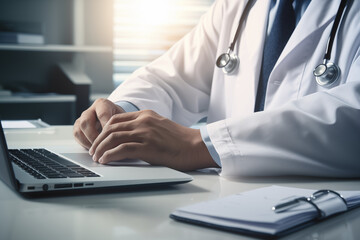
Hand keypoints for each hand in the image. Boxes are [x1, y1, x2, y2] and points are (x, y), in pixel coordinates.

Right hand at [73, 98, 124, 148]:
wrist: (112, 118)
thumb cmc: (118, 119)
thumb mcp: (123, 118)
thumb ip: (122, 124)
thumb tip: (122, 136)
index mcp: (102, 104)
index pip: (102, 114)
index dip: (106, 126)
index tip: (111, 136)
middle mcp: (90, 110)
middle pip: (86, 122)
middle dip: (94, 136)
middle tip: (102, 145)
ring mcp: (82, 119)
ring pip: (79, 130)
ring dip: (88, 142)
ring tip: (98, 150)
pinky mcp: (78, 127)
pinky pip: (77, 136)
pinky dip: (84, 144)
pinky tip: (94, 149)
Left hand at [89, 110, 216, 170]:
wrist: (197, 146)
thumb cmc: (180, 140)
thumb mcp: (160, 127)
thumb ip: (144, 128)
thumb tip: (128, 138)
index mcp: (145, 115)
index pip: (115, 119)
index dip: (103, 131)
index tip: (99, 141)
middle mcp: (143, 121)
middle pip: (110, 128)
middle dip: (98, 140)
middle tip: (94, 151)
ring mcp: (145, 133)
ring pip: (113, 137)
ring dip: (101, 148)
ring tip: (97, 158)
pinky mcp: (148, 147)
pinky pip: (122, 149)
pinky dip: (110, 155)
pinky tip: (106, 160)